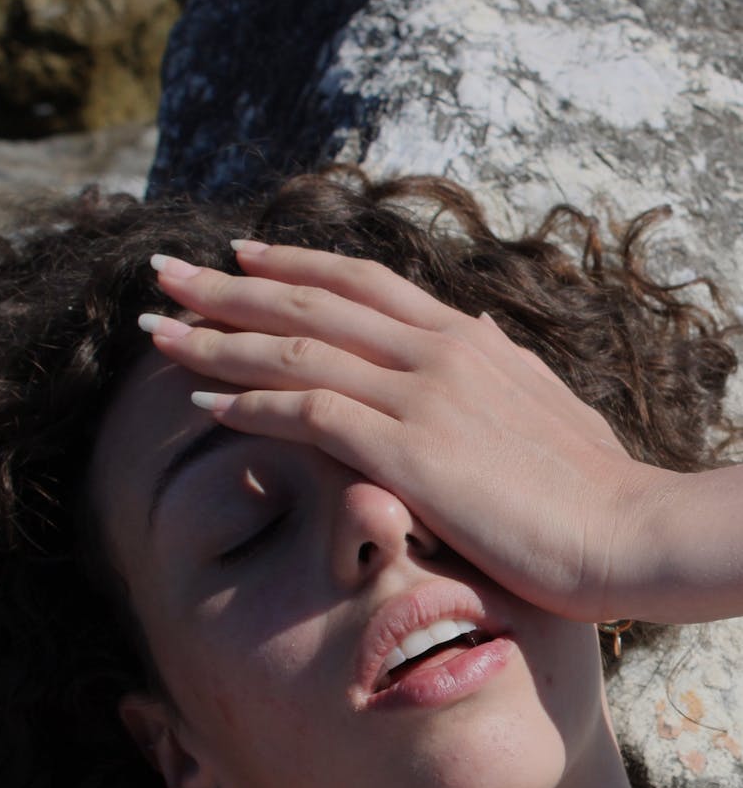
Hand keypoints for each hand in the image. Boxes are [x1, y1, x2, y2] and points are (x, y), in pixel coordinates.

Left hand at [146, 243, 673, 621]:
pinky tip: (203, 405)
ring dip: (217, 340)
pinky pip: (311, 414)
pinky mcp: (411, 452)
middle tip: (164, 273)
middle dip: (228, 288)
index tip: (240, 256)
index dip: (294, 266)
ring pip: (297, 351)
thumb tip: (472, 323)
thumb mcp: (547, 403)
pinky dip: (252, 405)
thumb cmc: (594, 484)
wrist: (630, 530)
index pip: (363, 284)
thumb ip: (500, 361)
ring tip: (156, 332)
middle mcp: (437, 351)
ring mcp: (422, 397)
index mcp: (466, 340)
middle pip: (311, 304)